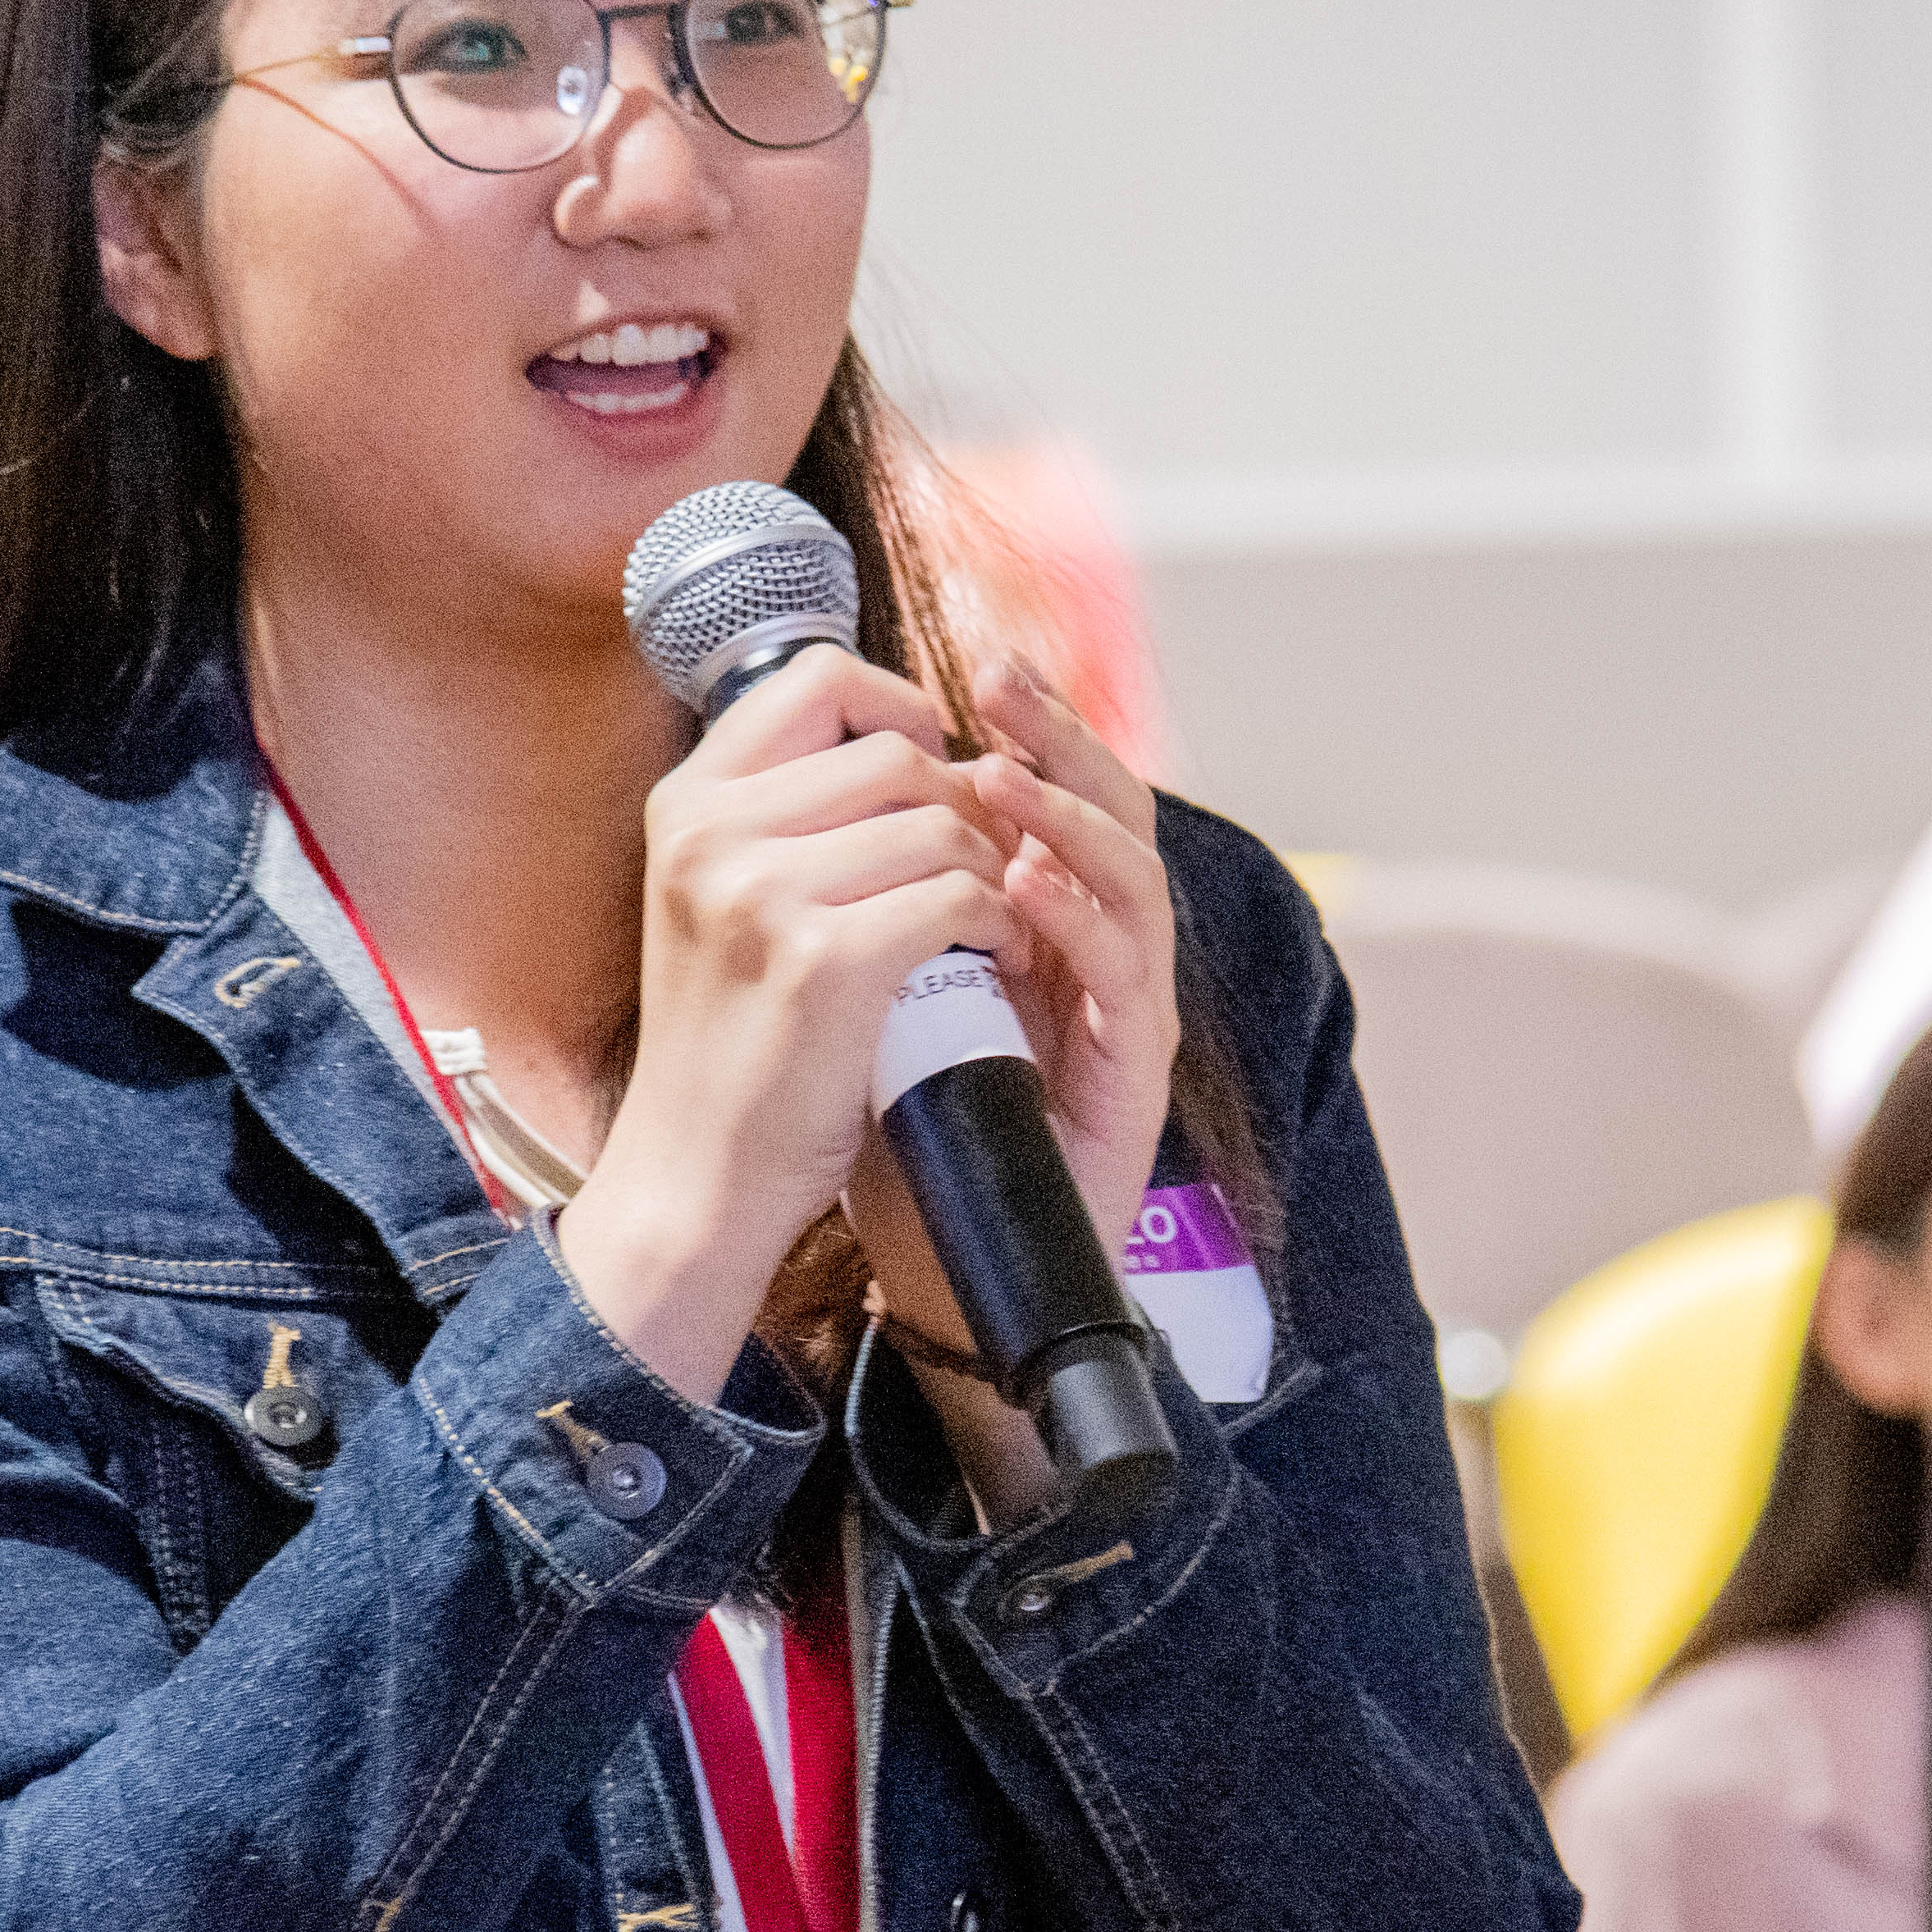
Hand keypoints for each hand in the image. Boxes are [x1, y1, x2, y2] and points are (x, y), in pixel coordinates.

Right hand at [559, 648, 1027, 1392]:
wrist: (695, 1176)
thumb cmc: (733, 1042)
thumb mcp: (724, 900)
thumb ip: (786, 817)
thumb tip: (905, 742)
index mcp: (689, 802)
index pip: (820, 680)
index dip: (902, 712)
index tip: (937, 774)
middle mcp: (713, 832)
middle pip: (898, 755)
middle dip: (965, 809)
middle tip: (984, 870)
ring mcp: (763, 892)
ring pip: (943, 825)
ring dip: (992, 872)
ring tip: (992, 925)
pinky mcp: (824, 960)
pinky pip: (960, 895)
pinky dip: (999, 923)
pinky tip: (994, 961)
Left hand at [840, 670, 1179, 1515]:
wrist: (943, 1267)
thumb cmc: (904, 1127)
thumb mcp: (869, 986)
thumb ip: (863, 900)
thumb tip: (796, 797)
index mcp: (1043, 921)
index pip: (1051, 792)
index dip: (1023, 722)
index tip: (963, 663)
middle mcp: (1098, 951)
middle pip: (1112, 808)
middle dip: (1060, 733)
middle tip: (1002, 676)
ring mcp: (1124, 1010)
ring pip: (1134, 877)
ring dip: (1067, 815)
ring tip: (1000, 775)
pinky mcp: (1133, 1074)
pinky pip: (1125, 974)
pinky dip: (1078, 915)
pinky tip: (1025, 882)